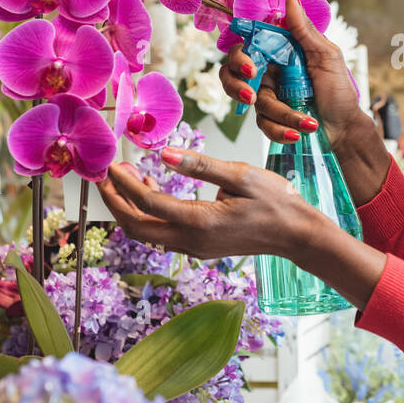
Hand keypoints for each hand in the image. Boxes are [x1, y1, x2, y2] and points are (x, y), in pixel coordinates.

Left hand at [96, 149, 315, 260]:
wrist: (296, 234)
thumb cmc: (276, 201)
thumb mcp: (242, 175)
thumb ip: (200, 166)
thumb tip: (163, 154)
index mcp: (200, 221)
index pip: (148, 203)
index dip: (124, 184)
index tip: (112, 163)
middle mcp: (192, 241)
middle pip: (136, 227)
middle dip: (115, 201)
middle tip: (107, 174)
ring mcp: (195, 248)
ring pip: (146, 233)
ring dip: (130, 208)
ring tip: (126, 177)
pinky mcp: (199, 248)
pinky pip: (162, 234)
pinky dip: (148, 215)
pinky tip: (152, 191)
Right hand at [219, 0, 367, 151]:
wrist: (346, 128)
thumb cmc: (339, 91)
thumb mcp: (326, 56)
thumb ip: (304, 30)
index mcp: (280, 52)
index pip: (247, 46)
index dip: (240, 56)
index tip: (251, 67)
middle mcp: (269, 72)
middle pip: (232, 72)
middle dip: (237, 85)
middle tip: (253, 95)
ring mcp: (268, 95)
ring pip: (250, 101)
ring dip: (279, 113)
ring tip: (304, 122)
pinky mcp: (270, 119)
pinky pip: (263, 124)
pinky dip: (281, 130)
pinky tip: (300, 133)